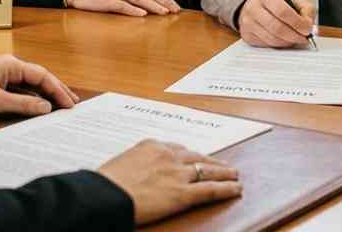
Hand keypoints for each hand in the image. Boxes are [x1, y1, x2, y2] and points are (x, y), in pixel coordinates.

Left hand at [0, 54, 78, 118]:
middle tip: (73, 103)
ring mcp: (4, 75)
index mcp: (11, 65)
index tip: (69, 104)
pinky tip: (41, 107)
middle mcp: (10, 67)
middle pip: (40, 78)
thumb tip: (46, 107)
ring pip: (32, 85)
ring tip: (62, 105)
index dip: (58, 90)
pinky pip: (22, 91)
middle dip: (57, 90)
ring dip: (46, 95)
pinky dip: (33, 99)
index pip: (42, 76)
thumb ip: (24, 105)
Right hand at [98, 140, 240, 225]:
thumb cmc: (105, 184)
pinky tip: (236, 189)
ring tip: (234, 175)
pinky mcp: (183, 193)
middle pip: (196, 156)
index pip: (176, 148)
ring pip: (208, 170)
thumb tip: (133, 174)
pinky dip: (226, 189)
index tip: (194, 157)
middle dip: (210, 161)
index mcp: (151, 145)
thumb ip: (134, 165)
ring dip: (224, 173)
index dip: (189, 155)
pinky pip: (210, 189)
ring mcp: (177, 173)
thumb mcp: (119, 165)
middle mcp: (167, 155)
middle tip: (222, 165)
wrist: (105, 195)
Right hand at [237, 0, 315, 47]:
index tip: (307, 28)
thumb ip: (306, 9)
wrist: (253, 5)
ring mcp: (248, 24)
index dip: (297, 22)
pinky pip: (267, 46)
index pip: (282, 11)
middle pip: (277, 28)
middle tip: (304, 37)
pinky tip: (284, 40)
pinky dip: (279, 45)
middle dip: (295, 36)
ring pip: (272, 40)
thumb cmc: (275, 3)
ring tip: (296, 38)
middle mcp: (253, 9)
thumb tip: (309, 25)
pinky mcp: (247, 36)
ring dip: (288, 42)